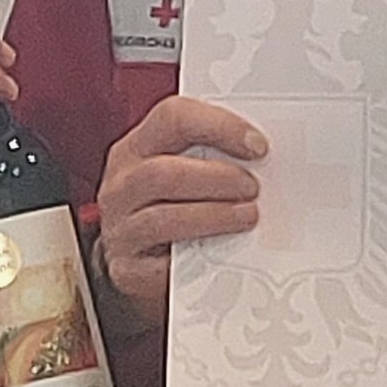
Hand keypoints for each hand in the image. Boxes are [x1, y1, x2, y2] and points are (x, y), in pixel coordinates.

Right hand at [95, 97, 266, 332]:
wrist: (143, 263)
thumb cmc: (172, 208)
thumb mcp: (184, 172)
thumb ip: (212, 157)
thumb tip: (266, 158)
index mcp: (138, 147)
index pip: (172, 118)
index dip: (219, 127)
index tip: (257, 145)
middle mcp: (123, 184)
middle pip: (163, 172)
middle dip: (217, 178)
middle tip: (253, 187)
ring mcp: (120, 227)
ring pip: (163, 217)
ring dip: (214, 214)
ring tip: (247, 215)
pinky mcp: (128, 268)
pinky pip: (164, 263)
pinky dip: (198, 250)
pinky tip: (224, 246)